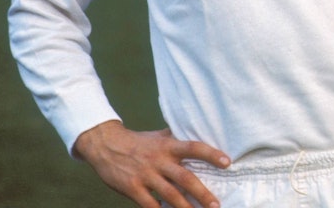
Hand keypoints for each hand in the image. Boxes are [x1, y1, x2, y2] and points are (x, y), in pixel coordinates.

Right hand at [73, 121, 229, 207]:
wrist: (106, 145)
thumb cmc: (137, 141)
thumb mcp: (159, 136)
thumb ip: (176, 138)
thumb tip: (198, 133)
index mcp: (168, 146)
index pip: (194, 148)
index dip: (211, 154)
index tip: (227, 162)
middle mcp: (159, 161)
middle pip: (185, 178)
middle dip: (202, 193)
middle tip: (216, 204)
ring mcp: (146, 175)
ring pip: (170, 195)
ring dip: (185, 207)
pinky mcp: (132, 188)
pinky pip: (149, 205)